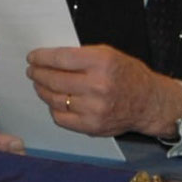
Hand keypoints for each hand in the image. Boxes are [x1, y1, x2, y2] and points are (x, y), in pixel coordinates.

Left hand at [23, 44, 181, 139]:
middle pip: (54, 79)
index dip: (42, 57)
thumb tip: (50, 58)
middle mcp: (98, 86)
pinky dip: (53, 108)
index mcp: (102, 63)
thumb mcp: (109, 55)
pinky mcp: (92, 126)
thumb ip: (81, 56)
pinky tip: (54, 101)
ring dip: (42, 90)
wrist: (149, 103)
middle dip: (38, 74)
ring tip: (40, 84)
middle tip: (32, 71)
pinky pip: (61, 118)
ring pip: (54, 99)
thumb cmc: (128, 76)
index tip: (33, 57)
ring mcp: (94, 109)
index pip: (61, 58)